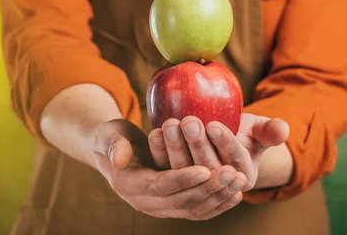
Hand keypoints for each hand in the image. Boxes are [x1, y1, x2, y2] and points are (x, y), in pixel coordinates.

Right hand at [93, 119, 244, 220]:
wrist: (114, 153)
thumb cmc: (112, 137)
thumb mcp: (108, 135)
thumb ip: (113, 145)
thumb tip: (120, 159)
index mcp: (129, 185)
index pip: (160, 186)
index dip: (183, 179)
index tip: (205, 169)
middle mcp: (144, 202)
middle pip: (180, 202)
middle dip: (208, 189)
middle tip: (232, 173)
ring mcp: (158, 207)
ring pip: (192, 210)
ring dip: (218, 197)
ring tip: (239, 181)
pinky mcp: (171, 206)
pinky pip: (197, 211)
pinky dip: (217, 205)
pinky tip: (235, 194)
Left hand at [148, 114, 288, 190]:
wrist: (220, 142)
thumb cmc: (243, 134)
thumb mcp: (259, 130)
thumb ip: (270, 130)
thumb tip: (283, 129)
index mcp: (242, 176)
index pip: (234, 160)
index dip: (224, 143)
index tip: (214, 124)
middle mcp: (218, 186)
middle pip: (207, 166)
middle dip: (197, 144)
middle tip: (189, 121)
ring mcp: (194, 184)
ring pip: (183, 170)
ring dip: (176, 148)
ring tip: (172, 123)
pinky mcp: (173, 179)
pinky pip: (164, 167)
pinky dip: (159, 151)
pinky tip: (155, 132)